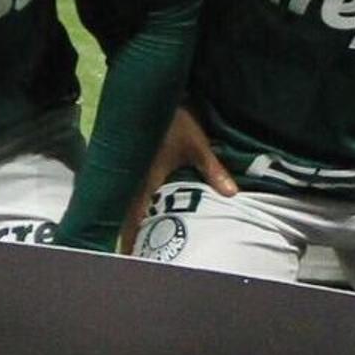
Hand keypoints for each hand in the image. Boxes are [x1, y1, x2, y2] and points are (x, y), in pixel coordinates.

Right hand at [124, 107, 233, 248]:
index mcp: (146, 178)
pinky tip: (134, 218)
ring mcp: (128, 172)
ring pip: (122, 205)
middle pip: (124, 215)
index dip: (133, 237)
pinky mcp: (129, 166)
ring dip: (127, 223)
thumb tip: (232, 195)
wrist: (153, 96)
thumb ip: (213, 170)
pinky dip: (127, 208)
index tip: (130, 257)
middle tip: (130, 259)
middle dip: (127, 237)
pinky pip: (125, 193)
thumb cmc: (175, 122)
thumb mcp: (197, 146)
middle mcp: (133, 179)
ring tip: (131, 245)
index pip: (136, 216)